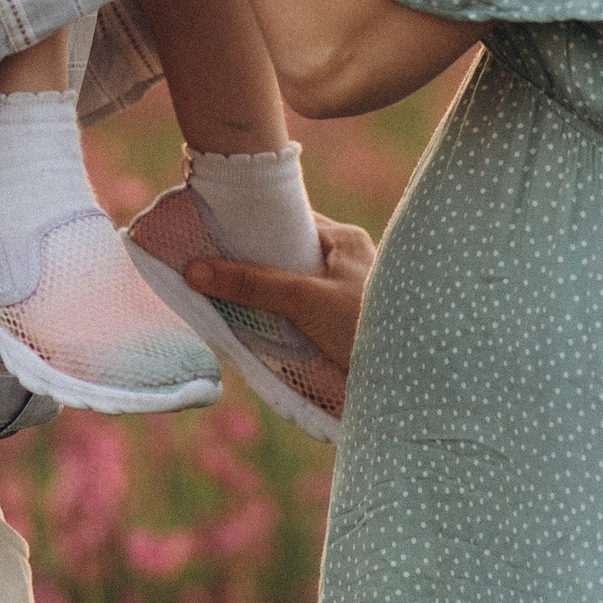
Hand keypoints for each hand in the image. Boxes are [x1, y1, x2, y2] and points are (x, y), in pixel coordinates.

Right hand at [180, 216, 374, 403]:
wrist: (408, 379)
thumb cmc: (365, 326)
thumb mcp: (305, 300)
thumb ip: (253, 284)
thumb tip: (194, 270)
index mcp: (345, 239)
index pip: (289, 222)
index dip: (252, 229)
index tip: (213, 237)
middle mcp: (347, 261)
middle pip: (288, 256)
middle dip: (254, 267)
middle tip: (212, 272)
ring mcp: (345, 294)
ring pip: (293, 287)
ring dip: (266, 296)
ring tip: (224, 299)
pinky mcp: (341, 324)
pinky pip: (302, 313)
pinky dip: (280, 318)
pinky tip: (256, 326)